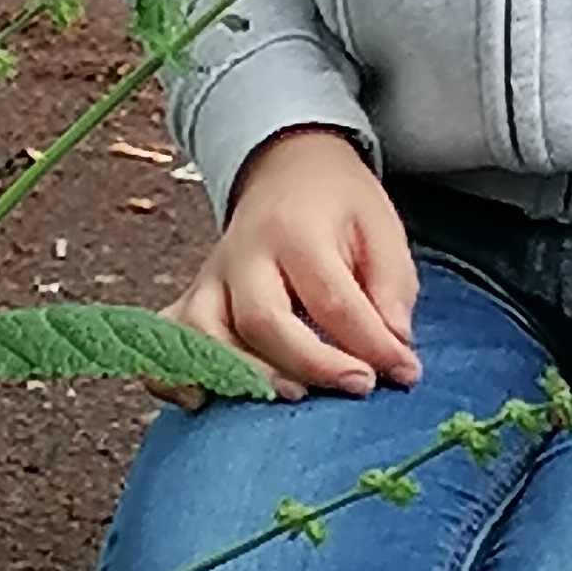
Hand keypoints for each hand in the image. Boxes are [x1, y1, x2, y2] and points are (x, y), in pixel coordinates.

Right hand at [168, 126, 420, 403]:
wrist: (285, 169)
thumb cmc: (338, 206)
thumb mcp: (380, 226)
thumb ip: (392, 286)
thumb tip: (395, 347)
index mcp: (295, 230)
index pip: (330, 298)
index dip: (370, 344)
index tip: (404, 372)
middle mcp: (242, 255)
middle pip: (262, 320)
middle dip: (311, 363)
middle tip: (358, 386)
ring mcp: (209, 278)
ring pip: (207, 335)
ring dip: (246, 376)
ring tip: (293, 397)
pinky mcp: (191, 298)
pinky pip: (166, 340)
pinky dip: (172, 375)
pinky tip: (201, 401)